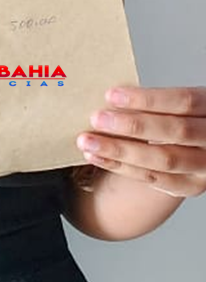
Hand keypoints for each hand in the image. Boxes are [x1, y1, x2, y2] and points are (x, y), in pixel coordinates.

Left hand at [77, 85, 205, 197]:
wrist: (200, 148)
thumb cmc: (181, 118)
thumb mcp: (178, 106)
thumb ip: (155, 104)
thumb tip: (110, 100)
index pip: (184, 102)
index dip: (148, 99)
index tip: (112, 95)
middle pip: (176, 131)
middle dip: (133, 125)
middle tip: (97, 119)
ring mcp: (205, 167)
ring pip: (164, 159)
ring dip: (121, 151)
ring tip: (88, 142)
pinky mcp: (191, 186)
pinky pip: (156, 179)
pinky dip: (123, 168)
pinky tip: (98, 158)